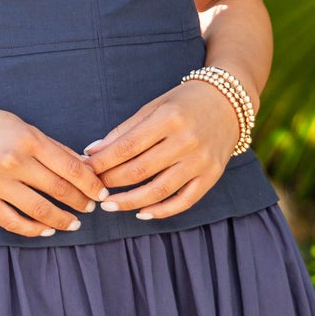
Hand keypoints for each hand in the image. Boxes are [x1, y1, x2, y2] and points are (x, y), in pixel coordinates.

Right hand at [0, 99, 107, 236]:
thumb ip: (52, 147)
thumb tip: (84, 166)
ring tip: (73, 223)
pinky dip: (33, 229)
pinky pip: (13, 221)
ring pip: (39, 210)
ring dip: (61, 220)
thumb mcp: (21, 126)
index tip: (101, 193)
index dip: (91, 184)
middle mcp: (14, 161)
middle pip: (59, 190)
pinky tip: (45, 229)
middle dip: (80, 202)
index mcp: (28, 139)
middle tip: (90, 209)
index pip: (71, 168)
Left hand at [84, 78, 243, 218]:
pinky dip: (161, 211)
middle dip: (111, 182)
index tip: (84, 169)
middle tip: (92, 189)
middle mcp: (186, 140)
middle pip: (140, 170)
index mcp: (169, 118)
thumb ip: (125, 130)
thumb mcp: (154, 106)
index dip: (102, 162)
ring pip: (159, 191)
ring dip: (129, 202)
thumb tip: (92, 152)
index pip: (127, 147)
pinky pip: (184, 201)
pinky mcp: (212, 176)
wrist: (229, 103)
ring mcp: (201, 161)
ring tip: (109, 205)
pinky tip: (142, 213)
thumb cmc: (185, 103)